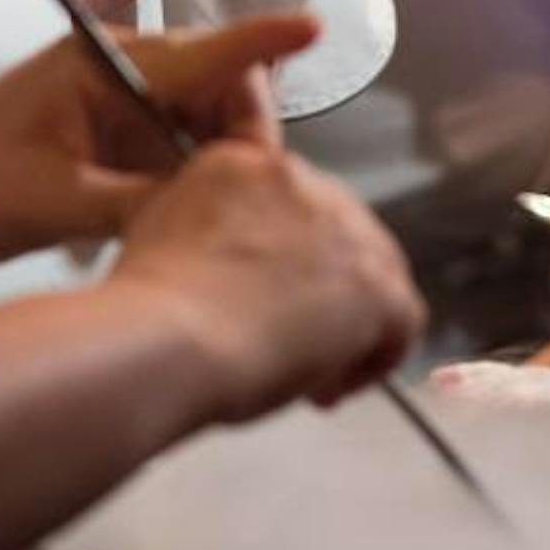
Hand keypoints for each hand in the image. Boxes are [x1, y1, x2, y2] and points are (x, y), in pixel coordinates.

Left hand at [0, 13, 315, 263]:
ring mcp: (127, 100)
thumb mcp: (57, 201)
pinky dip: (197, 183)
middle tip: (249, 208)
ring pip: (211, 126)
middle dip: (246, 144)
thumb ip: (141, 202)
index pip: (201, 50)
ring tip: (214, 223)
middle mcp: (126, 69)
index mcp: (105, 63)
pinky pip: (186, 151)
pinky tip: (187, 221)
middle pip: (224, 91)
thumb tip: (215, 208)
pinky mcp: (125, 133)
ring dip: (222, 169)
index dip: (262, 40)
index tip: (313, 27)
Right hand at [109, 141, 425, 422]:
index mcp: (244, 162)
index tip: (269, 295)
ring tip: (305, 371)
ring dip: (348, 322)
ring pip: (375, 273)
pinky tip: (330, 387)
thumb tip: (228, 266)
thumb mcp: (159, 234)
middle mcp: (301, 180)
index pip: (289, 202)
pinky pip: (402, 320)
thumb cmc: (148, 310)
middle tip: (290, 339)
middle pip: (339, 234)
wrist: (165, 340)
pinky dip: (374, 358)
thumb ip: (204, 230)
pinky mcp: (374, 283)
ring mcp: (344, 229)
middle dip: (321, 289)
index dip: (285, 258)